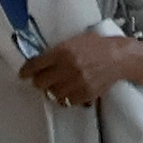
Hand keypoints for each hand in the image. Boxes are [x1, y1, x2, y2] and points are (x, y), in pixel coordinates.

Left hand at [17, 33, 142, 112]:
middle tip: (42, 79)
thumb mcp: (74, 40)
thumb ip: (57, 51)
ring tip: (57, 86)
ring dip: (52, 91)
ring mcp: (77, 82)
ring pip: (52, 94)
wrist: (119, 57)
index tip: (23, 74)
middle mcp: (68, 67)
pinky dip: (65, 98)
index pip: (36, 64)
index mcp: (63, 51)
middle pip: (41, 82)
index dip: (26, 71)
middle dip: (39, 81)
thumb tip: (40, 61)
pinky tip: (68, 91)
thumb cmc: (97, 46)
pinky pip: (67, 101)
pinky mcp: (85, 93)